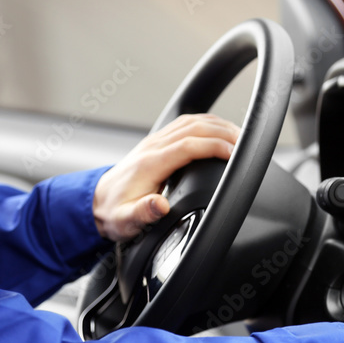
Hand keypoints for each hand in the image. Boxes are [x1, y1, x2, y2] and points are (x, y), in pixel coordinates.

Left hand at [92, 114, 239, 241]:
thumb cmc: (113, 213)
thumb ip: (142, 213)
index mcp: (150, 163)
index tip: (235, 153)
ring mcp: (156, 142)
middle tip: (248, 144)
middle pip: (195, 127)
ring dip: (219, 125)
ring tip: (241, 137)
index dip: (215, 146)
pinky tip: (220, 132)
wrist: (95, 203)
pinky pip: (186, 124)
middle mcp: (154, 147)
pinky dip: (208, 124)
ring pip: (192, 121)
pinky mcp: (158, 143)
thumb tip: (160, 205)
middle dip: (225, 132)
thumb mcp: (124, 221)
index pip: (189, 144)